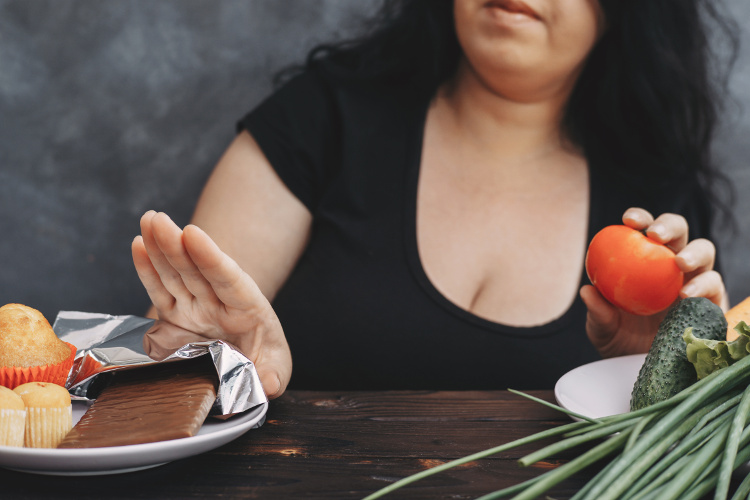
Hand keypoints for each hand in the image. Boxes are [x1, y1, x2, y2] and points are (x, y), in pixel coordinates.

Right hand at [131, 211, 291, 397]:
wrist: (253, 364)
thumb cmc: (265, 362)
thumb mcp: (276, 370)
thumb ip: (273, 375)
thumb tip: (268, 382)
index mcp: (247, 310)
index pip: (228, 280)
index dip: (210, 257)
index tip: (192, 233)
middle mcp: (218, 303)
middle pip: (196, 270)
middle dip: (176, 245)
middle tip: (158, 219)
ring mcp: (196, 306)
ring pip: (177, 273)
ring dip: (161, 247)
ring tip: (148, 220)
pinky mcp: (177, 314)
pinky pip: (161, 290)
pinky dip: (149, 269)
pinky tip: (138, 245)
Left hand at [580, 207, 728, 357]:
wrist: (641, 366)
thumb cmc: (618, 339)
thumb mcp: (602, 328)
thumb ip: (598, 311)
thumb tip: (586, 291)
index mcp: (643, 260)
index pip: (644, 230)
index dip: (640, 218)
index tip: (628, 221)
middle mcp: (670, 265)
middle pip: (679, 232)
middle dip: (669, 226)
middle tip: (655, 235)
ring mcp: (695, 280)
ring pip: (703, 252)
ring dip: (693, 252)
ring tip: (678, 264)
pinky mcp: (713, 301)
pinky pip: (715, 286)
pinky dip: (704, 285)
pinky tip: (687, 294)